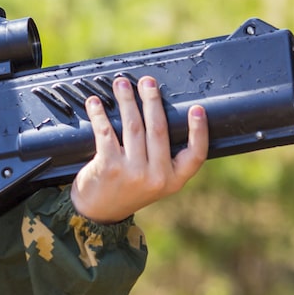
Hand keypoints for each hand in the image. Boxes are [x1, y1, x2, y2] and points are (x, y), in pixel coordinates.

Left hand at [70, 76, 207, 223]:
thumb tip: (160, 113)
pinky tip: (95, 102)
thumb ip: (163, 157)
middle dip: (152, 100)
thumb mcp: (155, 181)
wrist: (98, 213)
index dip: (199, 131)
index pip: (195, 155)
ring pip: (133, 126)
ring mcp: (133, 172)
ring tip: (121, 84)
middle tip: (148, 81)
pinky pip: (106, 132)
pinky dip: (99, 114)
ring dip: (127, 100)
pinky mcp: (109, 167)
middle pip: (158, 129)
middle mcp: (156, 176)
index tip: (197, 109)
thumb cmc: (128, 188)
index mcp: (173, 180)